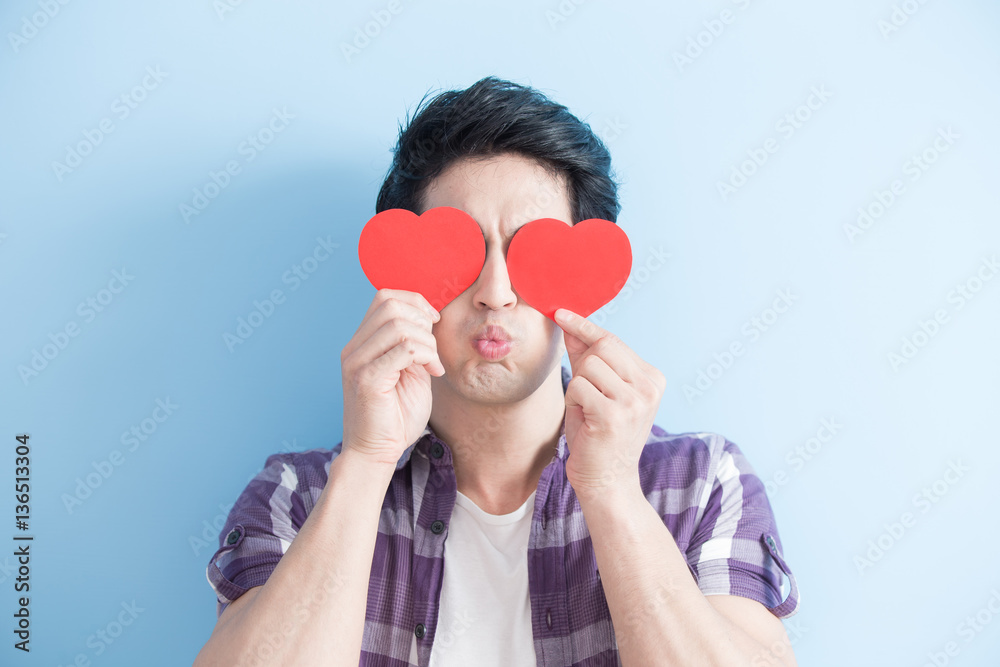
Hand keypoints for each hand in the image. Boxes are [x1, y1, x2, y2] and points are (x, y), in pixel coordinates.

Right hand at [340, 289, 444, 467]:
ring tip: (433, 364)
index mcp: (362, 343)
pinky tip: (433, 372)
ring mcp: (357, 362)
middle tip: (434, 347)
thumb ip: (414, 345)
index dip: (415, 302)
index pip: (384, 298)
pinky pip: (404, 349)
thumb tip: (429, 319)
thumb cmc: (396, 416)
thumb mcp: (410, 371)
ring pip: (399, 326)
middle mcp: (354, 348)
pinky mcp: (367, 379)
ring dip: (428, 342)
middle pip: (390, 305)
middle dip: (422, 319)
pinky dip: (427, 356)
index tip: (434, 323)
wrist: (376, 453)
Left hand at [554, 308, 666, 501]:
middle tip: (588, 397)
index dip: (584, 326)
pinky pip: (578, 387)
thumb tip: (568, 322)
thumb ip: (587, 357)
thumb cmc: (599, 434)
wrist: (606, 480)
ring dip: (578, 388)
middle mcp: (649, 387)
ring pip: (588, 367)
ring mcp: (635, 401)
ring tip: (589, 412)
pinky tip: (587, 421)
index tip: (561, 312)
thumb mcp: (596, 390)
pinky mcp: (614, 415)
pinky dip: (574, 402)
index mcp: (652, 378)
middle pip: (600, 349)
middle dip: (583, 368)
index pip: (613, 340)